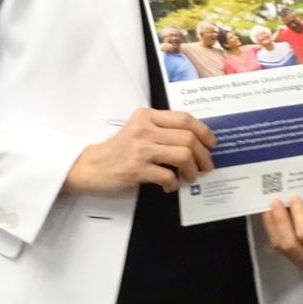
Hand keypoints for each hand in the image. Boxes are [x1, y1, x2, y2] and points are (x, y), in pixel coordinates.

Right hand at [65, 109, 214, 193]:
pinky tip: (170, 186)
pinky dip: (173, 184)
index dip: (204, 131)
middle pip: (188, 138)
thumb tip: (195, 140)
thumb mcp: (138, 130)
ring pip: (182, 155)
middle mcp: (144, 129)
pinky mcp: (136, 169)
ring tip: (190, 177)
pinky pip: (167, 176)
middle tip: (206, 166)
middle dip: (203, 155)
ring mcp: (141, 149)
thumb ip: (161, 129)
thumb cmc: (118, 149)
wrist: (90, 166)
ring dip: (192, 170)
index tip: (211, 143)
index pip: (184, 118)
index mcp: (147, 116)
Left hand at [263, 196, 302, 275]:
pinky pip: (279, 248)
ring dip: (273, 226)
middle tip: (276, 203)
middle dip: (280, 221)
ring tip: (270, 210)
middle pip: (290, 243)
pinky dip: (274, 233)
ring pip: (281, 246)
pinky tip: (272, 220)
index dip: (298, 214)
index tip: (293, 199)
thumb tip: (289, 204)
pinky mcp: (295, 264)